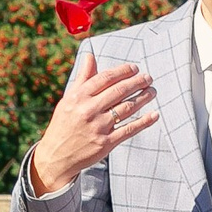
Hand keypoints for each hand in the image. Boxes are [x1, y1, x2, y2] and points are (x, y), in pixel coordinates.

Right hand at [27, 60, 157, 191]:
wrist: (56, 155)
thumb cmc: (64, 123)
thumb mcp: (69, 99)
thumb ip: (83, 78)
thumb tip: (90, 56)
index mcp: (79, 97)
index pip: (105, 78)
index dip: (123, 71)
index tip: (135, 68)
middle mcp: (88, 110)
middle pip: (119, 91)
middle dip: (137, 82)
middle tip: (148, 77)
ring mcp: (98, 127)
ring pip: (126, 108)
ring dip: (143, 98)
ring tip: (152, 91)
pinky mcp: (105, 143)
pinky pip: (129, 129)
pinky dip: (144, 121)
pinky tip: (154, 114)